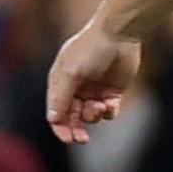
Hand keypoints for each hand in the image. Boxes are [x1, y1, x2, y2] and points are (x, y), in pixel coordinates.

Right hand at [44, 21, 141, 143]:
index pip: (56, 111)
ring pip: (90, 115)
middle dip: (76, 129)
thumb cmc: (90, 48)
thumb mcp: (71, 72)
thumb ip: (61, 96)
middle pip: (72, 117)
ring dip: (93, 115)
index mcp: (61, 82)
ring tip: (99, 106)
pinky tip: (110, 105)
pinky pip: (108, 111)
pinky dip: (108, 112)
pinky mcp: (112, 91)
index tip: (67, 138)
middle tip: (81, 139)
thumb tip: (52, 119)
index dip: (60, 127)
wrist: (120, 33)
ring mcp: (94, 90)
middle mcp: (75, 88)